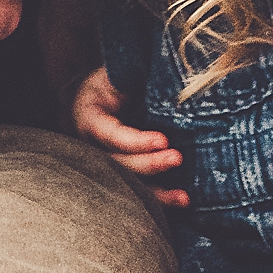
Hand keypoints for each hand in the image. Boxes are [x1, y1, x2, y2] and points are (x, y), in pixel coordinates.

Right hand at [69, 66, 187, 206]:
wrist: (101, 92)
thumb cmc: (112, 78)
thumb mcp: (116, 70)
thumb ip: (130, 74)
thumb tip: (162, 76)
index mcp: (89, 116)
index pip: (109, 133)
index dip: (135, 140)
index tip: (163, 139)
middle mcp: (93, 146)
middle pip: (118, 164)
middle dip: (148, 164)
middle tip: (177, 158)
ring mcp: (107, 162)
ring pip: (128, 185)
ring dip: (156, 193)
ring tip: (183, 197)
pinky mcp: (123, 173)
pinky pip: (138, 191)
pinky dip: (159, 199)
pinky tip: (180, 201)